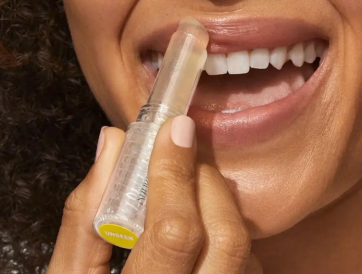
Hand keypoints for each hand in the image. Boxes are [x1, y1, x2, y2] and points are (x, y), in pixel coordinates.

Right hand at [48, 116, 262, 272]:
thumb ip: (85, 220)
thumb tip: (113, 147)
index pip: (174, 233)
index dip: (175, 174)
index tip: (173, 129)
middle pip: (226, 237)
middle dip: (207, 184)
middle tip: (185, 155)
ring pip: (244, 253)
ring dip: (221, 212)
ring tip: (188, 197)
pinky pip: (248, 271)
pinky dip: (229, 243)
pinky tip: (201, 238)